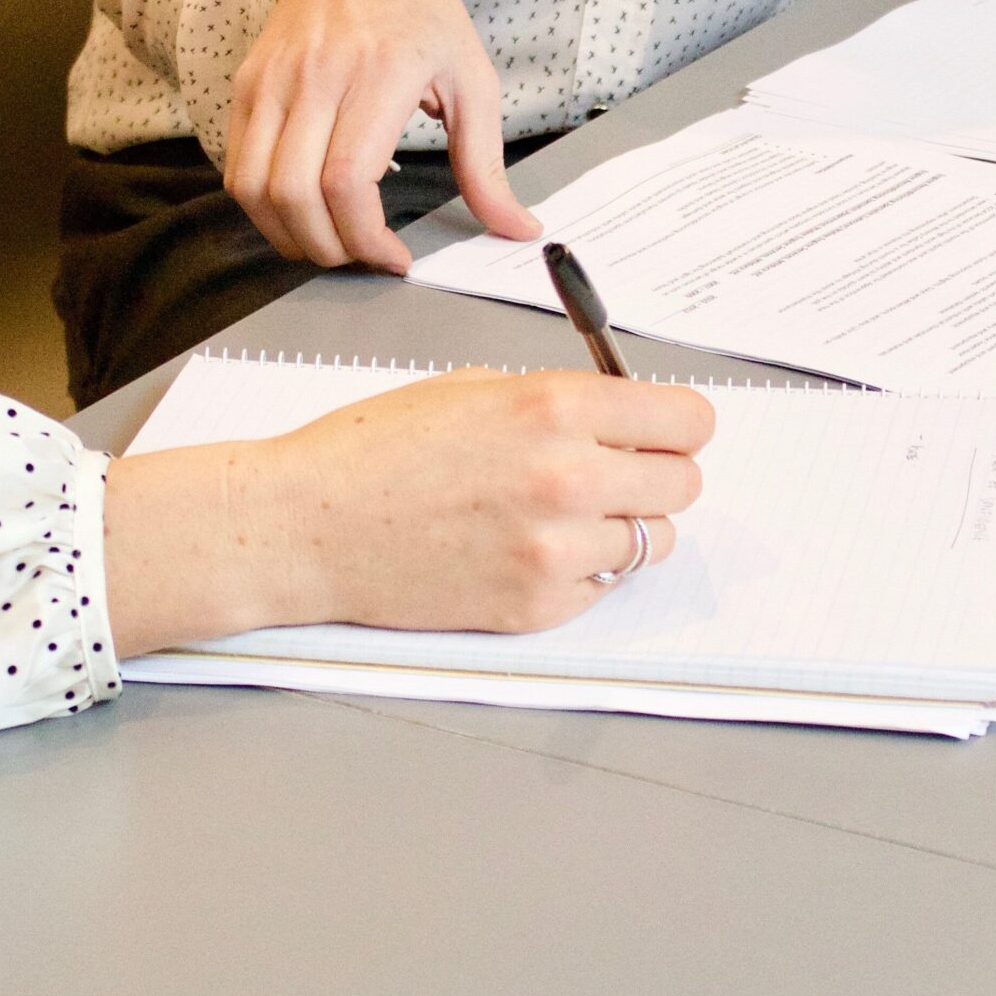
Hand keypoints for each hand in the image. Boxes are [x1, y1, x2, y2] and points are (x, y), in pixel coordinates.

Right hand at [101, 369, 715, 656]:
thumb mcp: (474, 388)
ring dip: (621, 527)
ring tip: (562, 515)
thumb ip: (560, 401)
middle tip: (612, 472)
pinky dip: (582, 572)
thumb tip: (626, 417)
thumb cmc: (375, 449)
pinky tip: (527, 550)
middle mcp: (568, 477)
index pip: (687, 421)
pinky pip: (603, 588)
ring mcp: (555, 551)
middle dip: (654, 473)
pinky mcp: (536, 607)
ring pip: (651, 542)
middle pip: (683, 483)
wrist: (307, 525)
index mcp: (554, 407)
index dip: (677, 424)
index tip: (663, 430)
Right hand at [226, 0, 539, 272]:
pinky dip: (263, 208)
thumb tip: (517, 228)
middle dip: (329, 249)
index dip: (365, 238)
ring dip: (288, 236)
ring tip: (329, 243)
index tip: (394, 258)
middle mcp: (318, 75)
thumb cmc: (419, 14)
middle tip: (361, 257)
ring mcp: (273, 80)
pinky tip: (300, 213)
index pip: (347, 179)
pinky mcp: (247, 85)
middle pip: (296, 194)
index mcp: (381, 72)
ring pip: (255, 188)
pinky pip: (237, 167)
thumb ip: (487, 164)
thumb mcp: (472, 78)